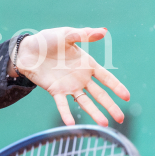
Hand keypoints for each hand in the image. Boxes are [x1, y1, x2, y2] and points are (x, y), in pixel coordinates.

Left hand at [12, 27, 130, 126]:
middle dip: (110, 106)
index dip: (117, 87)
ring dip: (94, 113)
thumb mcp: (67, 35)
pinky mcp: (55, 90)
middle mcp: (81, 78)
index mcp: (87, 65)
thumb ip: (83, 34)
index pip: (106, 78)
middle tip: (120, 118)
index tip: (127, 97)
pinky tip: (71, 123)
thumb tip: (103, 31)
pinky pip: (62, 104)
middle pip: (99, 94)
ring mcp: (69, 86)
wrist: (28, 50)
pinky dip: (66, 113)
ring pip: (85, 102)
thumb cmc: (48, 40)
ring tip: (104, 124)